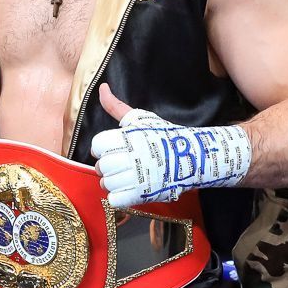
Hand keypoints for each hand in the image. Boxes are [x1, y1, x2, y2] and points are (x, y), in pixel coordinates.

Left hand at [90, 84, 251, 206]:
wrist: (191, 158)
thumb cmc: (163, 136)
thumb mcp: (139, 118)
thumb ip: (115, 106)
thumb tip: (102, 88)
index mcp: (127, 138)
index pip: (96, 146)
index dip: (102, 149)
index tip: (114, 149)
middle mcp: (130, 157)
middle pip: (100, 167)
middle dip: (107, 166)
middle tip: (122, 164)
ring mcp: (136, 177)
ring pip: (105, 184)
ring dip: (113, 182)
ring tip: (127, 176)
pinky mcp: (141, 194)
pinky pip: (114, 200)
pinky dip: (118, 197)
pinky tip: (130, 188)